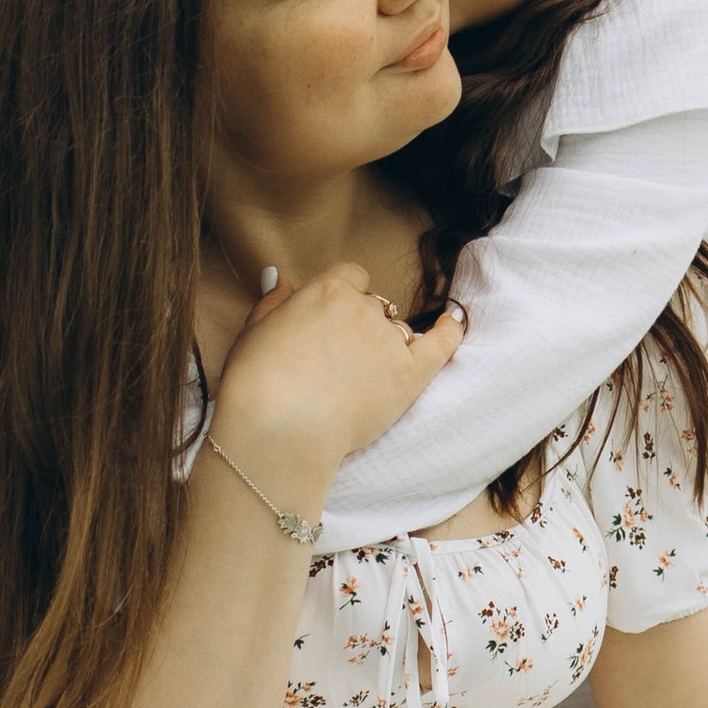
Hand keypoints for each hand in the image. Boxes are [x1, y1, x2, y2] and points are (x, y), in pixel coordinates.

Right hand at [212, 265, 462, 492]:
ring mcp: (388, 342)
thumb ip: (274, 301)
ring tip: (362, 374)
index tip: (332, 320)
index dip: (344, 297)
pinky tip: (453, 323)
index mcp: (326, 292)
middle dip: (360, 325)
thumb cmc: (255, 385)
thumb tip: (280, 276)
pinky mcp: (408, 376)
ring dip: (385, 342)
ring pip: (397, 329)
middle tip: (337, 360)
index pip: (350, 277)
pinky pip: (440, 344)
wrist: (277, 431)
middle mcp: (362, 309)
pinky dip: (450, 331)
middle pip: (373, 305)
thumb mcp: (254, 331)